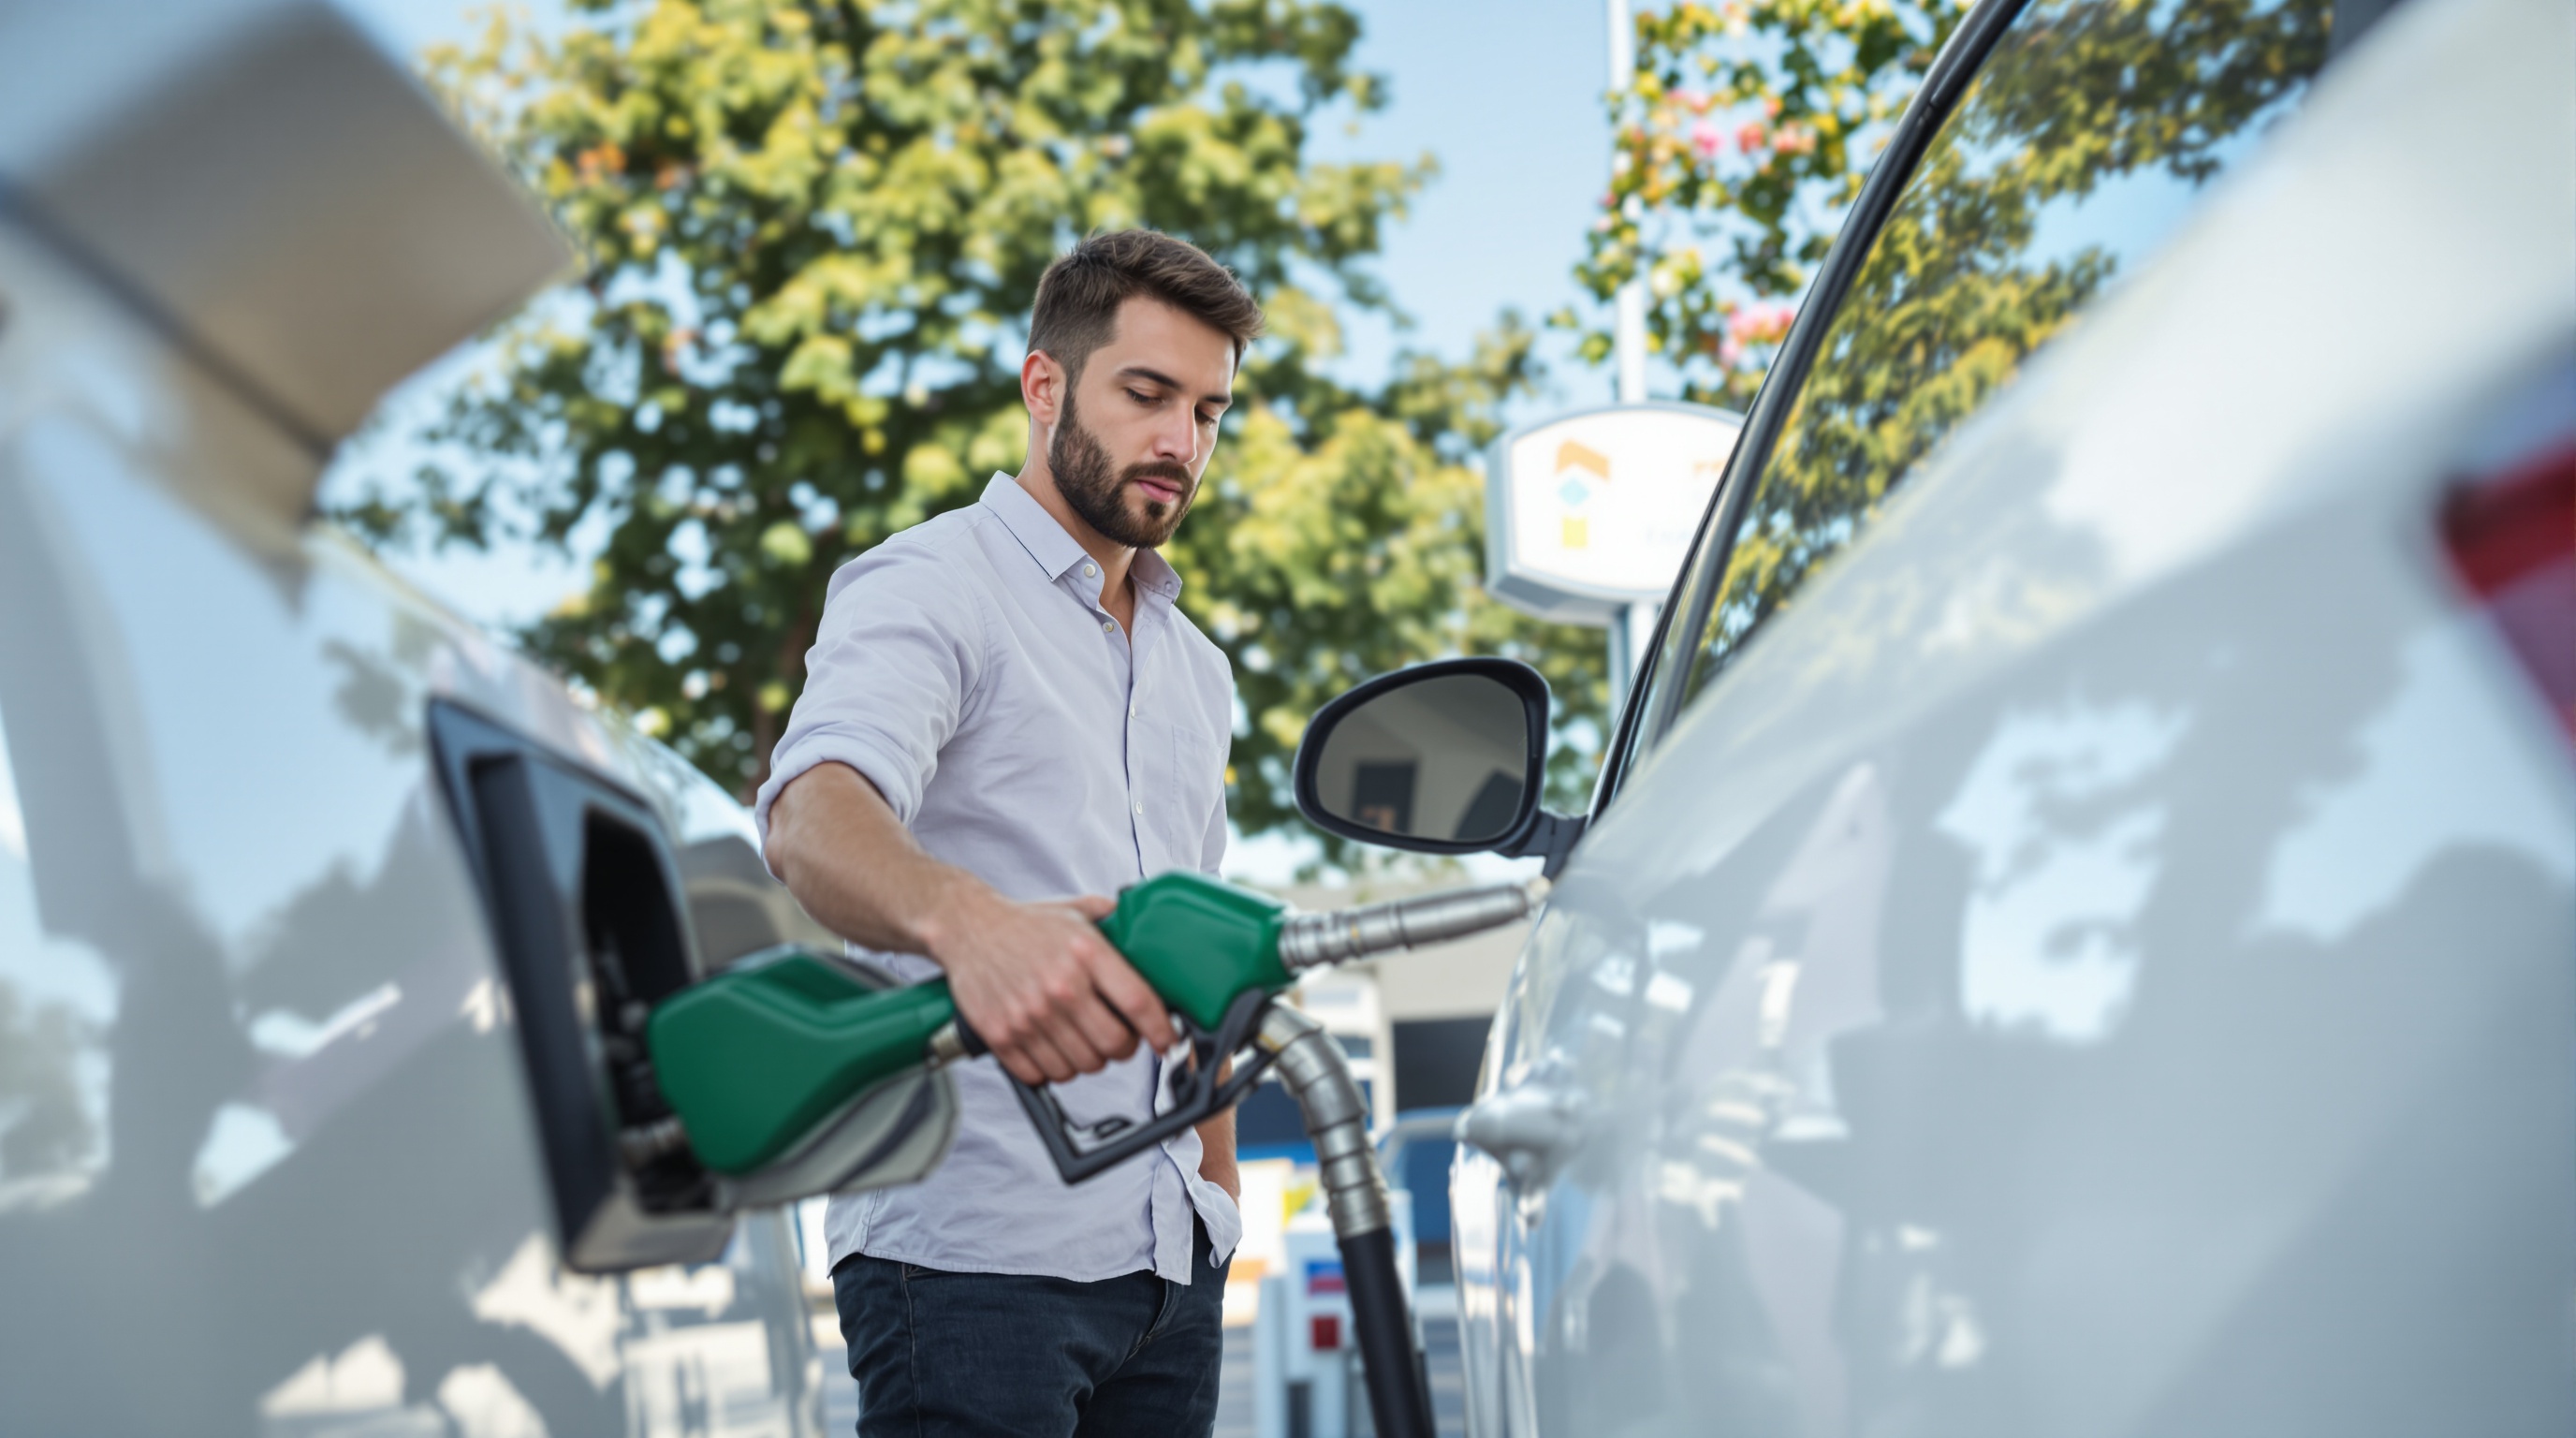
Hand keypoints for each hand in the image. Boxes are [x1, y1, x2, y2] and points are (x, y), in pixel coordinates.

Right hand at [924, 888, 1174, 1086]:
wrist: (967, 928)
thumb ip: (1116, 922)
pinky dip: (1053, 1068)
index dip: (1161, 1030)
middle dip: (1124, 1047)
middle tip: (1118, 1037)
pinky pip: (1043, 1075)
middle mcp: (1061, 986)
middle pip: (1114, 1044)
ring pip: (1082, 1066)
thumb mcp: (1077, 910)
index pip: (1138, 1003)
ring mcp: (1030, 1015)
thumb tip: (1152, 936)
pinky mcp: (1002, 1035)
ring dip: (1089, 1059)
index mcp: (1086, 953)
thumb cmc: (1026, 924)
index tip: (1167, 1040)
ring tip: (1082, 1039)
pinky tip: (1052, 1046)